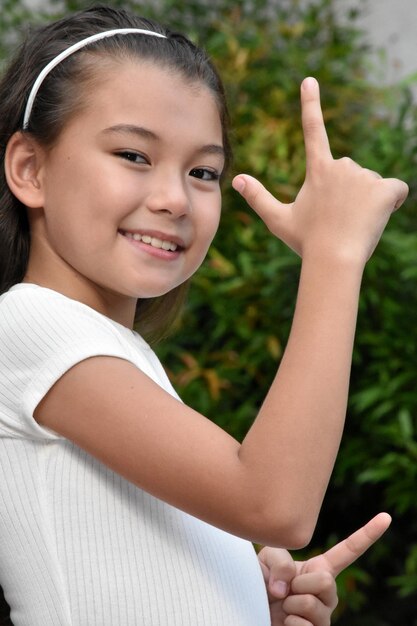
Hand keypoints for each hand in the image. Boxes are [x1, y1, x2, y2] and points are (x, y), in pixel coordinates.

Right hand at [233, 78, 407, 264]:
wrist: (333, 259)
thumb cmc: (306, 242)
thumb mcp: (278, 220)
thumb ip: (258, 197)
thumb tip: (237, 178)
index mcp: (317, 170)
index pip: (313, 131)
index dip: (310, 104)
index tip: (310, 80)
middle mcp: (341, 166)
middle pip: (351, 175)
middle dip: (349, 194)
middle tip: (338, 220)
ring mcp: (363, 176)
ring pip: (372, 185)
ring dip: (367, 202)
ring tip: (354, 223)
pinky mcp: (384, 189)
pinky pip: (396, 191)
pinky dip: (392, 203)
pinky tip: (377, 218)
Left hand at [258, 512, 390, 625]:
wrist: (254, 604)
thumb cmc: (262, 579)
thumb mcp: (267, 558)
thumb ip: (280, 562)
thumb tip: (287, 589)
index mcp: (321, 567)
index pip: (349, 550)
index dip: (368, 534)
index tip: (385, 517)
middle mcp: (328, 592)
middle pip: (326, 582)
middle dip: (300, 584)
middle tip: (287, 588)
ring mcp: (324, 615)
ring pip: (312, 604)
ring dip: (290, 603)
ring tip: (285, 604)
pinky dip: (287, 622)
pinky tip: (284, 621)